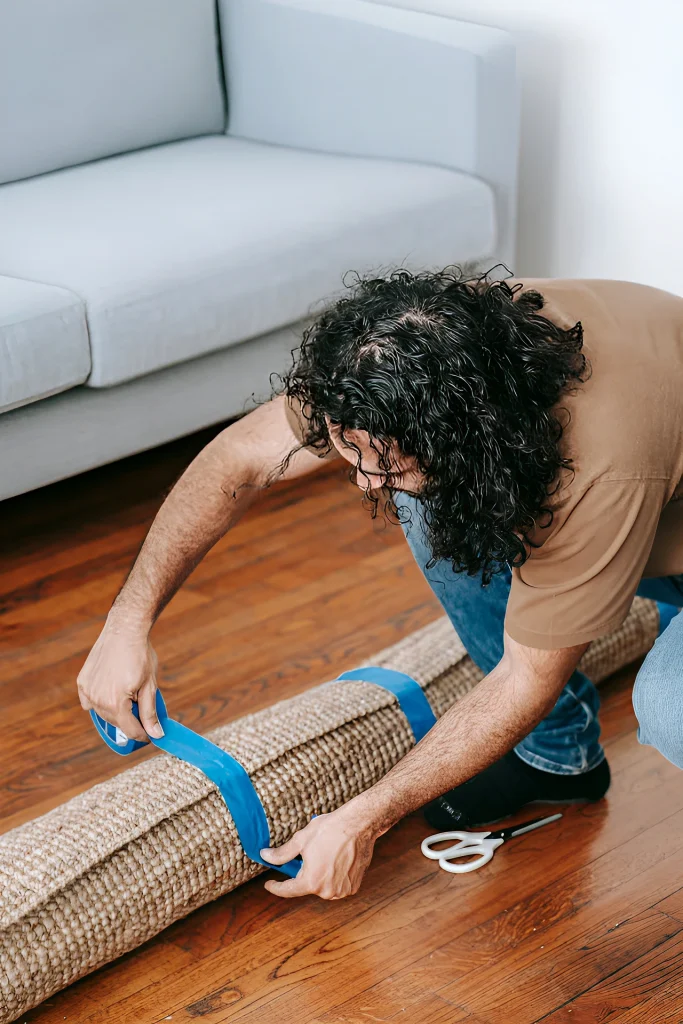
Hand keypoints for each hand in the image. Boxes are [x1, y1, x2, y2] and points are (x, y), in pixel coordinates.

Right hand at [77, 616, 162, 742]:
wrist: (124, 630)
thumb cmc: (140, 655)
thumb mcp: (150, 685)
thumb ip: (150, 713)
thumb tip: (156, 734)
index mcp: (116, 703)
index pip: (130, 730)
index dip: (143, 734)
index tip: (150, 733)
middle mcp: (98, 700)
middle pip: (116, 723)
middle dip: (131, 720)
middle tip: (142, 709)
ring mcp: (88, 691)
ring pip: (103, 713)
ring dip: (116, 711)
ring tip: (128, 696)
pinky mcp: (82, 682)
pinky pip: (90, 702)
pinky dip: (100, 702)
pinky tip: (111, 693)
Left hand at [261, 801, 377, 898]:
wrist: (359, 825)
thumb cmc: (330, 830)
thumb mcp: (301, 839)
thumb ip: (282, 853)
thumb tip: (265, 856)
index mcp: (311, 881)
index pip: (288, 890)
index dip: (275, 887)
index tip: (269, 884)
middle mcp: (327, 891)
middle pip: (307, 886)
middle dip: (303, 873)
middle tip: (306, 855)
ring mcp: (342, 890)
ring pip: (322, 885)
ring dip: (319, 875)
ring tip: (324, 854)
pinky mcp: (354, 886)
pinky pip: (337, 884)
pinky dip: (333, 875)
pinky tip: (336, 859)